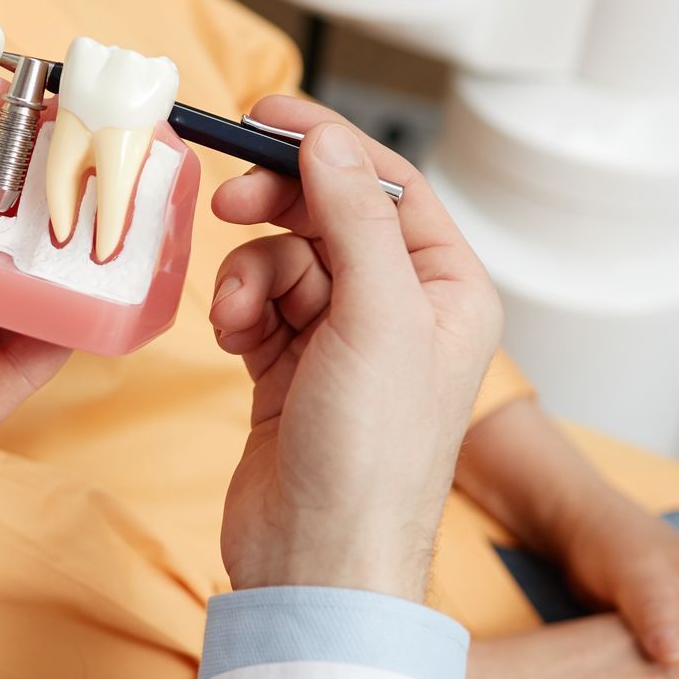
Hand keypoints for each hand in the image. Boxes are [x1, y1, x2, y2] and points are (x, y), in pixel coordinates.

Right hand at [207, 98, 501, 601]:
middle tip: (228, 201)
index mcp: (450, 292)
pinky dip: (239, 311)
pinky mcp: (292, 372)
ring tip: (239, 315)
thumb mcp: (375, 318)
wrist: (318, 562)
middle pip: (330, 215)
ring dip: (252, 275)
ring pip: (285, 260)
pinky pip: (259, 307)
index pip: (389, 185)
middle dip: (278, 207)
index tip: (266, 115)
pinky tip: (234, 337)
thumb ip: (350, 217)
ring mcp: (345, 344)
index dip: (329, 144)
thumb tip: (325, 140)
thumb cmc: (371, 459)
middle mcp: (403, 312)